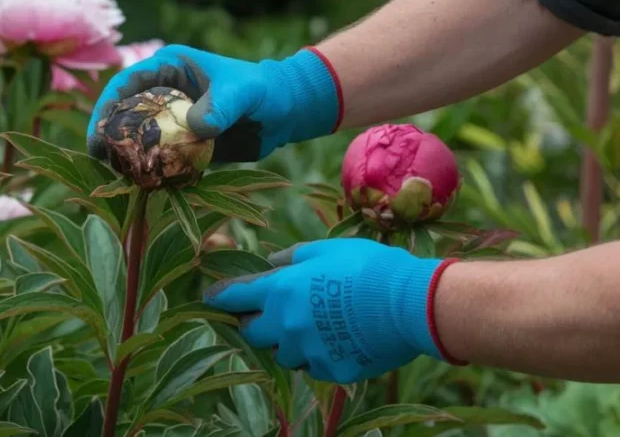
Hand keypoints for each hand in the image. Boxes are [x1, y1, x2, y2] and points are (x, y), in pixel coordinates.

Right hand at [86, 44, 342, 162]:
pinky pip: (159, 158)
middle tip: (99, 160)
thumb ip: (221, 106)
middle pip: (123, 113)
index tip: (98, 132)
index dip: (107, 106)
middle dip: (109, 136)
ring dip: (126, 157)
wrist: (284, 112)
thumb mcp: (243, 92)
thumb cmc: (263, 90)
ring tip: (116, 177)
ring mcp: (171, 120)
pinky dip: (151, 172)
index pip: (126, 83)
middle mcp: (163, 93)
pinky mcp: (182, 143)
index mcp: (169, 68)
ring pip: (137, 138)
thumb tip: (197, 127)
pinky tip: (145, 187)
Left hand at [202, 238, 462, 383]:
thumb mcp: (328, 249)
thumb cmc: (369, 267)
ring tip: (314, 326)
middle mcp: (287, 324)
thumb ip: (294, 257)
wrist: (411, 304)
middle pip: (253, 332)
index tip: (209, 297)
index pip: (236, 295)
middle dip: (255, 323)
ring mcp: (308, 351)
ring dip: (290, 341)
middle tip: (268, 314)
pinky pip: (315, 366)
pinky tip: (340, 340)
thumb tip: (272, 261)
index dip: (219, 296)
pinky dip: (320, 354)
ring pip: (284, 353)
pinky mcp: (332, 370)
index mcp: (281, 290)